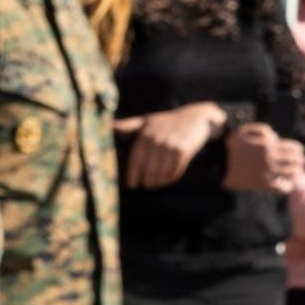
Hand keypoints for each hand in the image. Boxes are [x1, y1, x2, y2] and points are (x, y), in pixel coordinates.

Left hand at [117, 100, 231, 187]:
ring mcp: (171, 146)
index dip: (132, 175)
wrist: (196, 117)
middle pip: (148, 169)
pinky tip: (167, 179)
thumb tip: (108, 126)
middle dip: (146, 181)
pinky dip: (170, 178)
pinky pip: (174, 171)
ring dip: (158, 182)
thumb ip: (127, 125)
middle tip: (145, 186)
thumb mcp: (146, 120)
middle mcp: (157, 140)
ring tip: (155, 184)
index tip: (131, 185)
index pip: (136, 160)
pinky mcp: (184, 151)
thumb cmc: (167, 121)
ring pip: (161, 172)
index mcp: (145, 134)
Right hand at [222, 122, 304, 192]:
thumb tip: (274, 135)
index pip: (294, 147)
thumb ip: (260, 129)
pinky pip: (282, 187)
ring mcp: (268, 172)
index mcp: (268, 145)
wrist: (217, 164)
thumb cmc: (229, 146)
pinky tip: (285, 184)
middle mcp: (271, 158)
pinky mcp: (263, 184)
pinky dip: (287, 186)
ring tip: (296, 172)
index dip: (298, 149)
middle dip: (300, 160)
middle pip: (296, 160)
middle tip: (301, 162)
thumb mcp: (242, 130)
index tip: (299, 151)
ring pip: (292, 173)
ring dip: (296, 172)